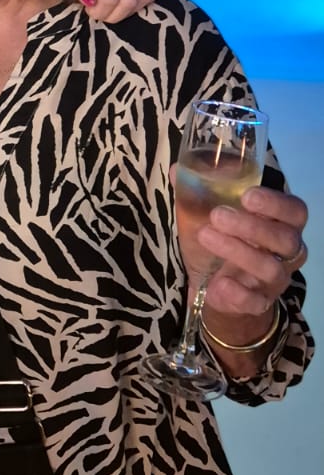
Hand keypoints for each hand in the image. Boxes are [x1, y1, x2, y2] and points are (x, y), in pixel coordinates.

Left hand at [197, 185, 306, 329]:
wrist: (213, 287)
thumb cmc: (217, 241)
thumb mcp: (204, 215)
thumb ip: (197, 191)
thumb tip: (179, 170)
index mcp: (279, 223)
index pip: (295, 211)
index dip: (276, 203)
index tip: (247, 196)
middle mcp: (285, 252)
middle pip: (286, 239)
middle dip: (252, 226)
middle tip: (217, 215)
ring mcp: (274, 280)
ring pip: (271, 269)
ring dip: (238, 251)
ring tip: (206, 236)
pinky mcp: (258, 304)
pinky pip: (256, 302)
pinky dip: (238, 294)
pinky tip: (218, 284)